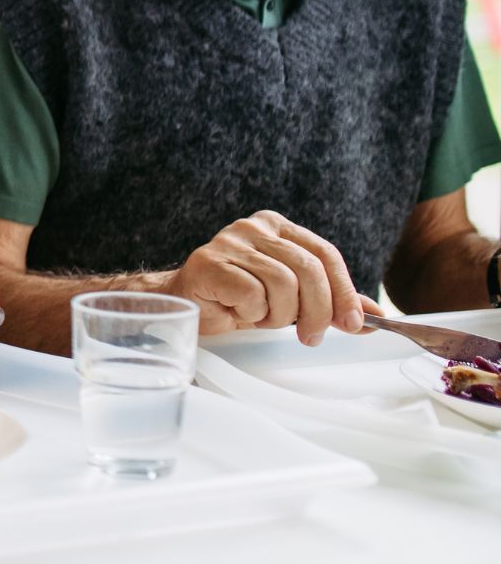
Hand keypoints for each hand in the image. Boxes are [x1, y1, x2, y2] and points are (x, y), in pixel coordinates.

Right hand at [164, 210, 375, 343]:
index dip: (344, 291)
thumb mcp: (291, 299)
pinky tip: (238, 313)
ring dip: (278, 314)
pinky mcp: (208, 263)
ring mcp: (228, 242)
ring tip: (262, 319)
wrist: (186, 304)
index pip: (325, 253)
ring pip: (282, 284)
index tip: (353, 324)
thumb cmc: (238, 300)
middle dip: (318, 311)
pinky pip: (252, 294)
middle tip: (311, 337)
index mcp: (277, 226)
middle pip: (308, 268)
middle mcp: (254, 227)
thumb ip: (329, 301)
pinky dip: (252, 313)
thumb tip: (376, 317)